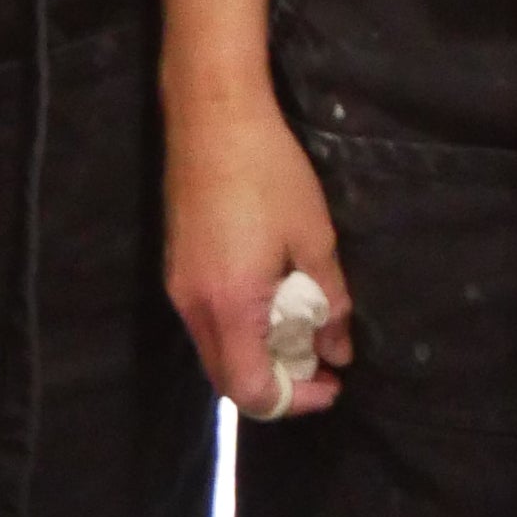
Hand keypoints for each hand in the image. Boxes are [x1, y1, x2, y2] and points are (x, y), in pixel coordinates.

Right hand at [163, 77, 354, 417]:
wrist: (212, 115)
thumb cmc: (269, 172)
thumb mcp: (315, 238)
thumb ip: (330, 301)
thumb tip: (339, 350)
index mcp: (228, 305)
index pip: (250, 390)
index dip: (294, 400)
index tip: (331, 384)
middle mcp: (193, 307)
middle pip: (227, 380)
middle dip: (276, 386)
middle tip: (320, 367)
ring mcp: (178, 288)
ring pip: (215, 352)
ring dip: (257, 358)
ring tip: (303, 336)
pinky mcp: (176, 267)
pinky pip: (207, 323)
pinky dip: (240, 332)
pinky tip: (272, 306)